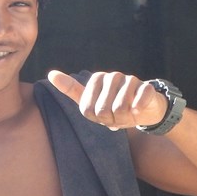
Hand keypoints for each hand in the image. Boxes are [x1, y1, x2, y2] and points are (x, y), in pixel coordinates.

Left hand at [47, 70, 166, 130]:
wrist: (143, 108)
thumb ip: (71, 89)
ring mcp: (130, 80)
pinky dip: (137, 113)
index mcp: (96, 79)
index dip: (96, 119)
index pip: (88, 110)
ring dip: (124, 120)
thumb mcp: (91, 100)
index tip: (102, 116)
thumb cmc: (113, 106)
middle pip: (103, 111)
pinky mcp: (146, 87)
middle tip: (116, 117)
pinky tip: (138, 111)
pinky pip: (137, 104)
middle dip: (110, 121)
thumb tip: (50, 74)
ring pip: (120, 110)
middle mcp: (112, 76)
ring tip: (127, 115)